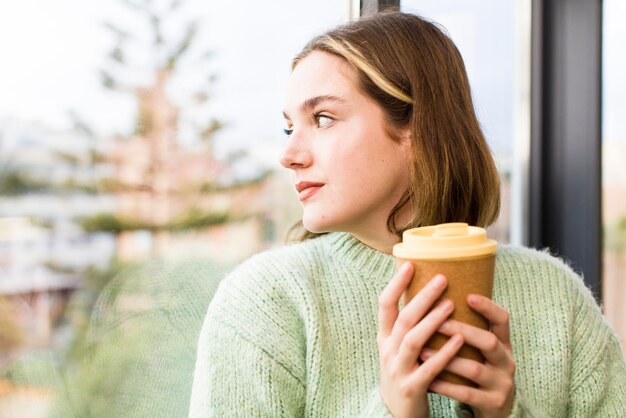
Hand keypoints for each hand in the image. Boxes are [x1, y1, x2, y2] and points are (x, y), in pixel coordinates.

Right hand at [377, 262, 463, 417]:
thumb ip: (406, 326)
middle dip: (422, 297)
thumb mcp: (397, 349)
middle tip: (442, 278)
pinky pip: (428, 369)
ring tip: (451, 305)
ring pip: (413, 340)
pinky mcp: (411, 388)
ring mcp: (397, 370)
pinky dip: (444, 353)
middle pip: (403, 318)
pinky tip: (460, 340)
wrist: (397, 415)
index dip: (396, 284)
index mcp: (384, 338)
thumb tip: (424, 293)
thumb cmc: (404, 373)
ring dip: (432, 321)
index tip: (410, 264)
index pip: (384, 305)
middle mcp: (387, 351)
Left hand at [420, 295, 514, 417]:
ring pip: (475, 369)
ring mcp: (502, 384)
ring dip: (447, 360)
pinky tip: (429, 380)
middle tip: (437, 323)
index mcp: (503, 344)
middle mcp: (506, 361)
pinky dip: (446, 387)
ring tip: (423, 352)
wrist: (497, 411)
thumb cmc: (479, 371)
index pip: (502, 320)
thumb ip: (467, 330)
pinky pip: (467, 394)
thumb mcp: (481, 351)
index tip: (468, 295)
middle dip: (463, 331)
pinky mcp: (493, 404)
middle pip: (489, 342)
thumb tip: (436, 298)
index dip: (488, 307)